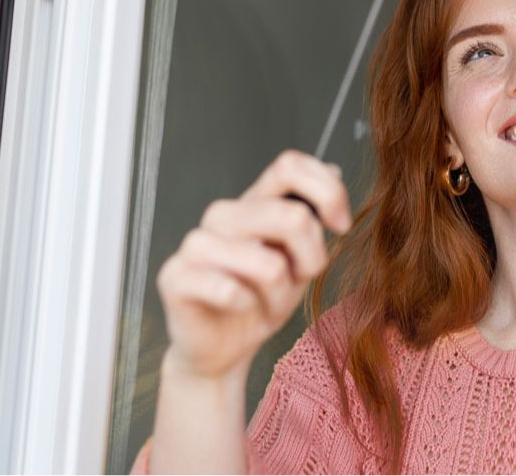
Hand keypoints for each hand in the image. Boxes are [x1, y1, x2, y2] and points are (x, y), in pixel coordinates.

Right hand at [156, 149, 353, 381]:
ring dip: (280, 294)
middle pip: (291, 216)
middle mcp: (223, 215)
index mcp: (254, 202)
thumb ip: (312, 217)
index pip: (290, 166)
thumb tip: (334, 169)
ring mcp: (196, 243)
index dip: (327, 192)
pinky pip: (230, 290)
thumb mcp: (301, 259)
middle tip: (300, 281)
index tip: (341, 226)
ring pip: (268, 263)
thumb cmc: (262, 300)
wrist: (224, 348)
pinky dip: (247, 306)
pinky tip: (239, 308)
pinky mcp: (174, 276)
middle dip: (312, 258)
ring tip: (268, 304)